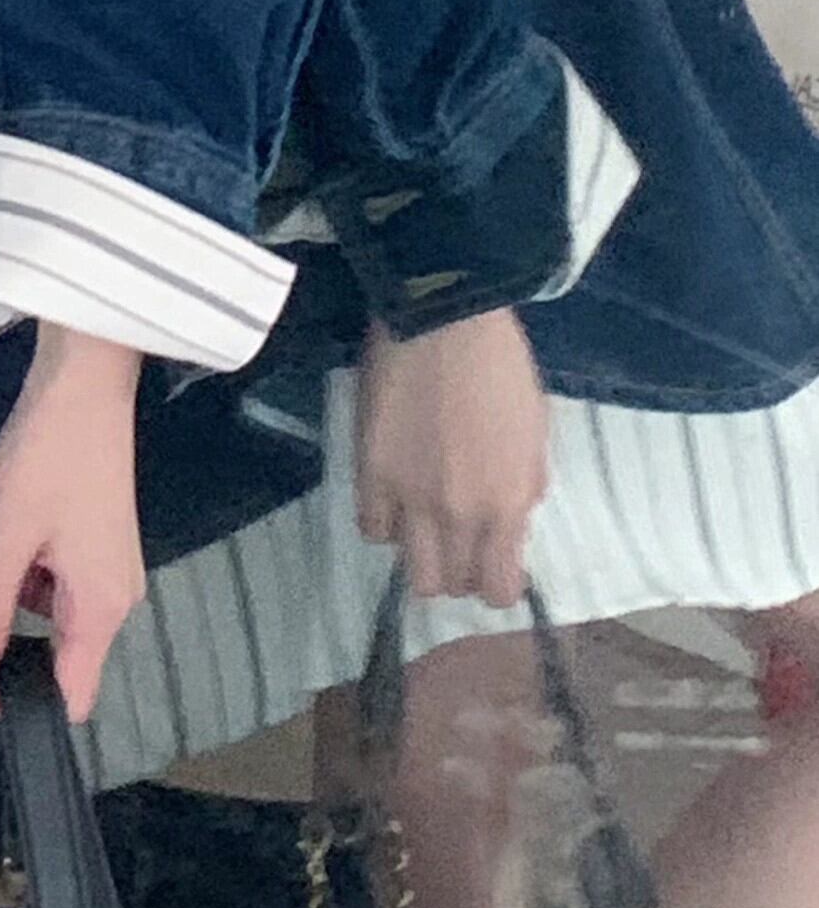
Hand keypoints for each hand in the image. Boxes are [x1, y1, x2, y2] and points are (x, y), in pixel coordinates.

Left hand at [0, 323, 145, 720]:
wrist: (84, 379)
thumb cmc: (50, 457)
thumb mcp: (7, 536)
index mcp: (103, 610)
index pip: (69, 695)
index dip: (17, 701)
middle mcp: (114, 597)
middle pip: (57, 656)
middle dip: (2, 644)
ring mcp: (106, 565)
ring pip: (48, 614)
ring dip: (7, 601)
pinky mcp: (95, 537)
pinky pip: (53, 579)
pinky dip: (21, 569)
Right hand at [354, 308, 547, 607]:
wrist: (443, 319)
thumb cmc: (501, 364)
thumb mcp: (536, 429)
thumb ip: (526, 483)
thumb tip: (513, 513)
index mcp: (509, 503)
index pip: (499, 587)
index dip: (496, 585)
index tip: (494, 566)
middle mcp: (461, 514)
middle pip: (454, 585)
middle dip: (460, 572)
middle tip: (459, 541)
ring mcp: (411, 497)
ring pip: (412, 571)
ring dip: (422, 557)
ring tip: (424, 526)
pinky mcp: (370, 472)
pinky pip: (372, 528)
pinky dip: (384, 524)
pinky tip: (392, 501)